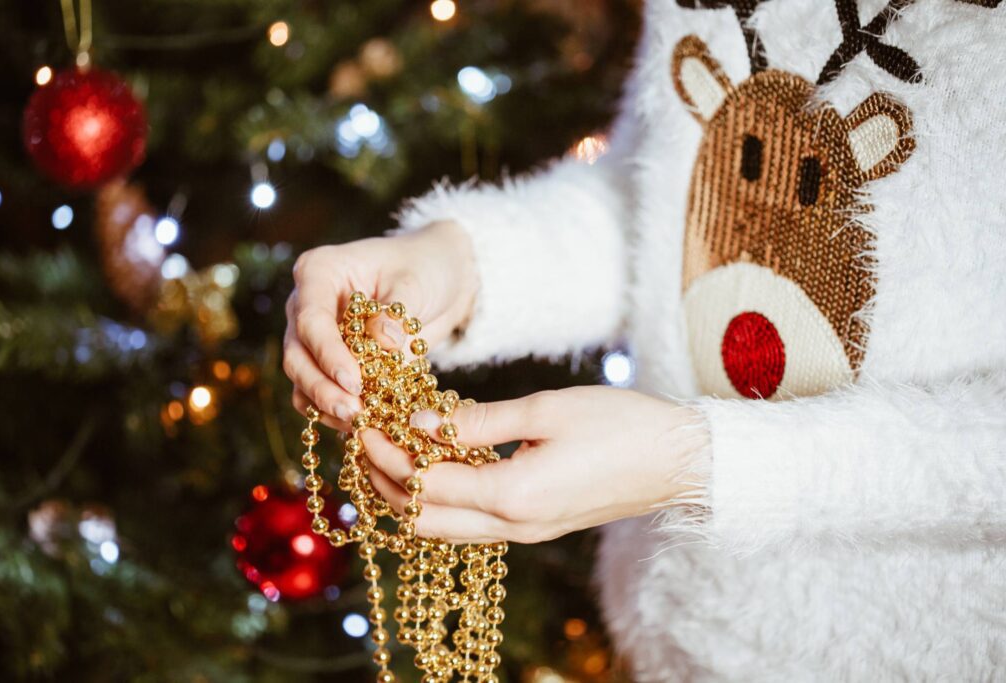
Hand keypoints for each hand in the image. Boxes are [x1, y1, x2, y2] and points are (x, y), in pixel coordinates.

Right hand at [284, 221, 476, 431]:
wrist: (440, 279)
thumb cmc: (425, 268)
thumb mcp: (415, 282)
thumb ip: (395, 313)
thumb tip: (382, 342)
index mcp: (319, 272)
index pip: (311, 319)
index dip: (328, 355)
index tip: (354, 382)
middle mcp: (306, 304)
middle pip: (298, 354)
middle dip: (322, 388)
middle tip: (354, 412)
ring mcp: (314, 335)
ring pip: (302, 379)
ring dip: (325, 405)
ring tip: (361, 423)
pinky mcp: (329, 362)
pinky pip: (318, 393)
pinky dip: (334, 411)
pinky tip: (362, 424)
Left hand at [360, 385, 709, 543]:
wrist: (679, 461)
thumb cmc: (621, 425)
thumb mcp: (545, 409)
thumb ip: (478, 421)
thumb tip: (421, 423)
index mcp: (513, 495)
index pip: (424, 484)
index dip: (387, 455)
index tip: (365, 422)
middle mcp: (513, 526)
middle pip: (422, 521)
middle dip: (386, 483)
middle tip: (367, 440)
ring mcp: (525, 532)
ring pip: (444, 530)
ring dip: (410, 495)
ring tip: (393, 452)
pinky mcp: (536, 526)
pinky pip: (471, 525)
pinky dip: (442, 500)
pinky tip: (437, 464)